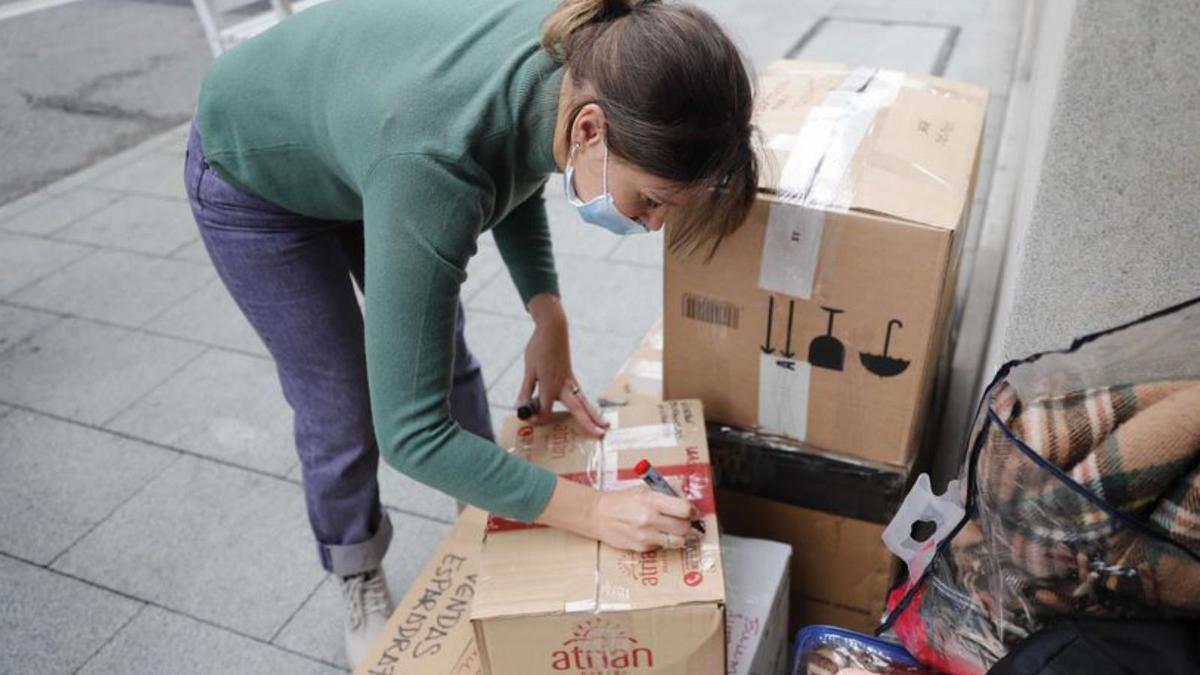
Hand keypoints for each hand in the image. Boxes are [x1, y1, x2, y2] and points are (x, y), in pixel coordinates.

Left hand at [519, 294, 608, 435]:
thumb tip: (520, 407)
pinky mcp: (572, 377)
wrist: (553, 329)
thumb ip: (525, 391)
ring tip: (605, 425)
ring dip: (594, 414)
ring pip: (584, 402)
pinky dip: (587, 404)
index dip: (536, 418)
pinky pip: (580, 394)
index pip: (545, 411)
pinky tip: (591, 410)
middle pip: (578, 408)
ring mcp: (570, 381)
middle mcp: (563, 386)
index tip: (526, 416)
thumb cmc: (539, 348)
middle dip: (589, 422)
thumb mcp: (528, 370)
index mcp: (550, 385)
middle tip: (600, 434)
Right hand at [591, 485, 701, 552]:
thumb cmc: (620, 500)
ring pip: (677, 541)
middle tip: (682, 520)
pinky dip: (663, 541)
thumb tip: (684, 494)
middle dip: (686, 523)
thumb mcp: (643, 489)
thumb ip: (666, 491)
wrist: (597, 514)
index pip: (684, 508)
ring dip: (678, 536)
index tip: (691, 511)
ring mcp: (645, 536)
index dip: (691, 510)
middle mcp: (649, 519)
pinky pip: (662, 547)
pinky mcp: (641, 548)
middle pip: (684, 526)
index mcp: (651, 500)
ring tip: (673, 530)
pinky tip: (655, 534)